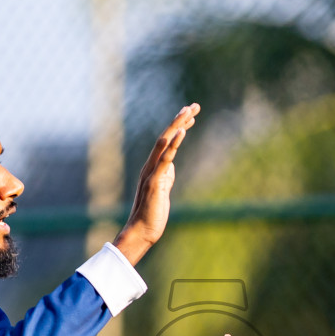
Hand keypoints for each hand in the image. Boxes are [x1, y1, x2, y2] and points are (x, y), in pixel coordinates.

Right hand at [113, 104, 200, 263]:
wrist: (141, 231)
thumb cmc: (151, 214)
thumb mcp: (162, 190)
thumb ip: (165, 177)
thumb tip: (170, 168)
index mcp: (153, 167)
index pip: (167, 141)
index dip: (179, 126)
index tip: (190, 114)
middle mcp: (150, 165)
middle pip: (166, 136)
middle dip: (180, 119)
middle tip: (193, 105)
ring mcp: (152, 172)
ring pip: (164, 142)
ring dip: (177, 125)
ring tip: (188, 111)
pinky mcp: (155, 181)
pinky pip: (165, 159)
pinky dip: (173, 144)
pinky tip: (182, 132)